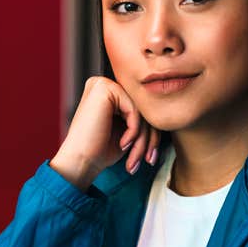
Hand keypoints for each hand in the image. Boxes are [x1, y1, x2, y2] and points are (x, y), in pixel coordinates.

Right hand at [50, 76, 160, 190]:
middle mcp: (104, 84)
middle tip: (148, 161)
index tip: (150, 158)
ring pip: (141, 111)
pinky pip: (135, 110)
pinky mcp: (105, 89)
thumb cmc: (100, 151)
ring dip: (142, 140)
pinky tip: (123, 144)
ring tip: (134, 159)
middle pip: (142, 109)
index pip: (140, 110)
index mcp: (108, 93)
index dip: (150, 135)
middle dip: (149, 139)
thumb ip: (143, 120)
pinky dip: (134, 131)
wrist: (80, 162)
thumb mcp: (128, 133)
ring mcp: (103, 84)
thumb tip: (167, 117)